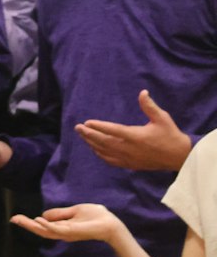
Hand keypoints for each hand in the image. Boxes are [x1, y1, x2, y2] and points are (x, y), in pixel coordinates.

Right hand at [12, 203, 129, 248]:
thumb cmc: (96, 217)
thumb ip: (60, 213)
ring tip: (19, 220)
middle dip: (26, 225)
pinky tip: (38, 220)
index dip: (29, 222)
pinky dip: (47, 225)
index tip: (16, 218)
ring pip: (44, 231)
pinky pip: (56, 229)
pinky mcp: (72, 232)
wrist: (111, 224)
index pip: (42, 225)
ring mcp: (66, 233)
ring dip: (31, 226)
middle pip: (40, 230)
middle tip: (13, 219)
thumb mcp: (74, 211)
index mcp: (61, 227)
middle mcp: (61, 232)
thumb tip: (43, 214)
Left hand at [74, 90, 191, 171]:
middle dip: (89, 134)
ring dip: (92, 143)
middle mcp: (129, 148)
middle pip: (103, 141)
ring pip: (104, 151)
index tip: (87, 122)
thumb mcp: (162, 118)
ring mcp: (128, 158)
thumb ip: (149, 106)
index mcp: (136, 136)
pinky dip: (100, 154)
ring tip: (83, 136)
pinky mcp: (129, 164)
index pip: (112, 130)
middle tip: (77, 128)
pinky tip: (94, 148)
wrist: (178, 156)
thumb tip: (142, 92)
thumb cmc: (170, 135)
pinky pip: (110, 160)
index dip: (99, 126)